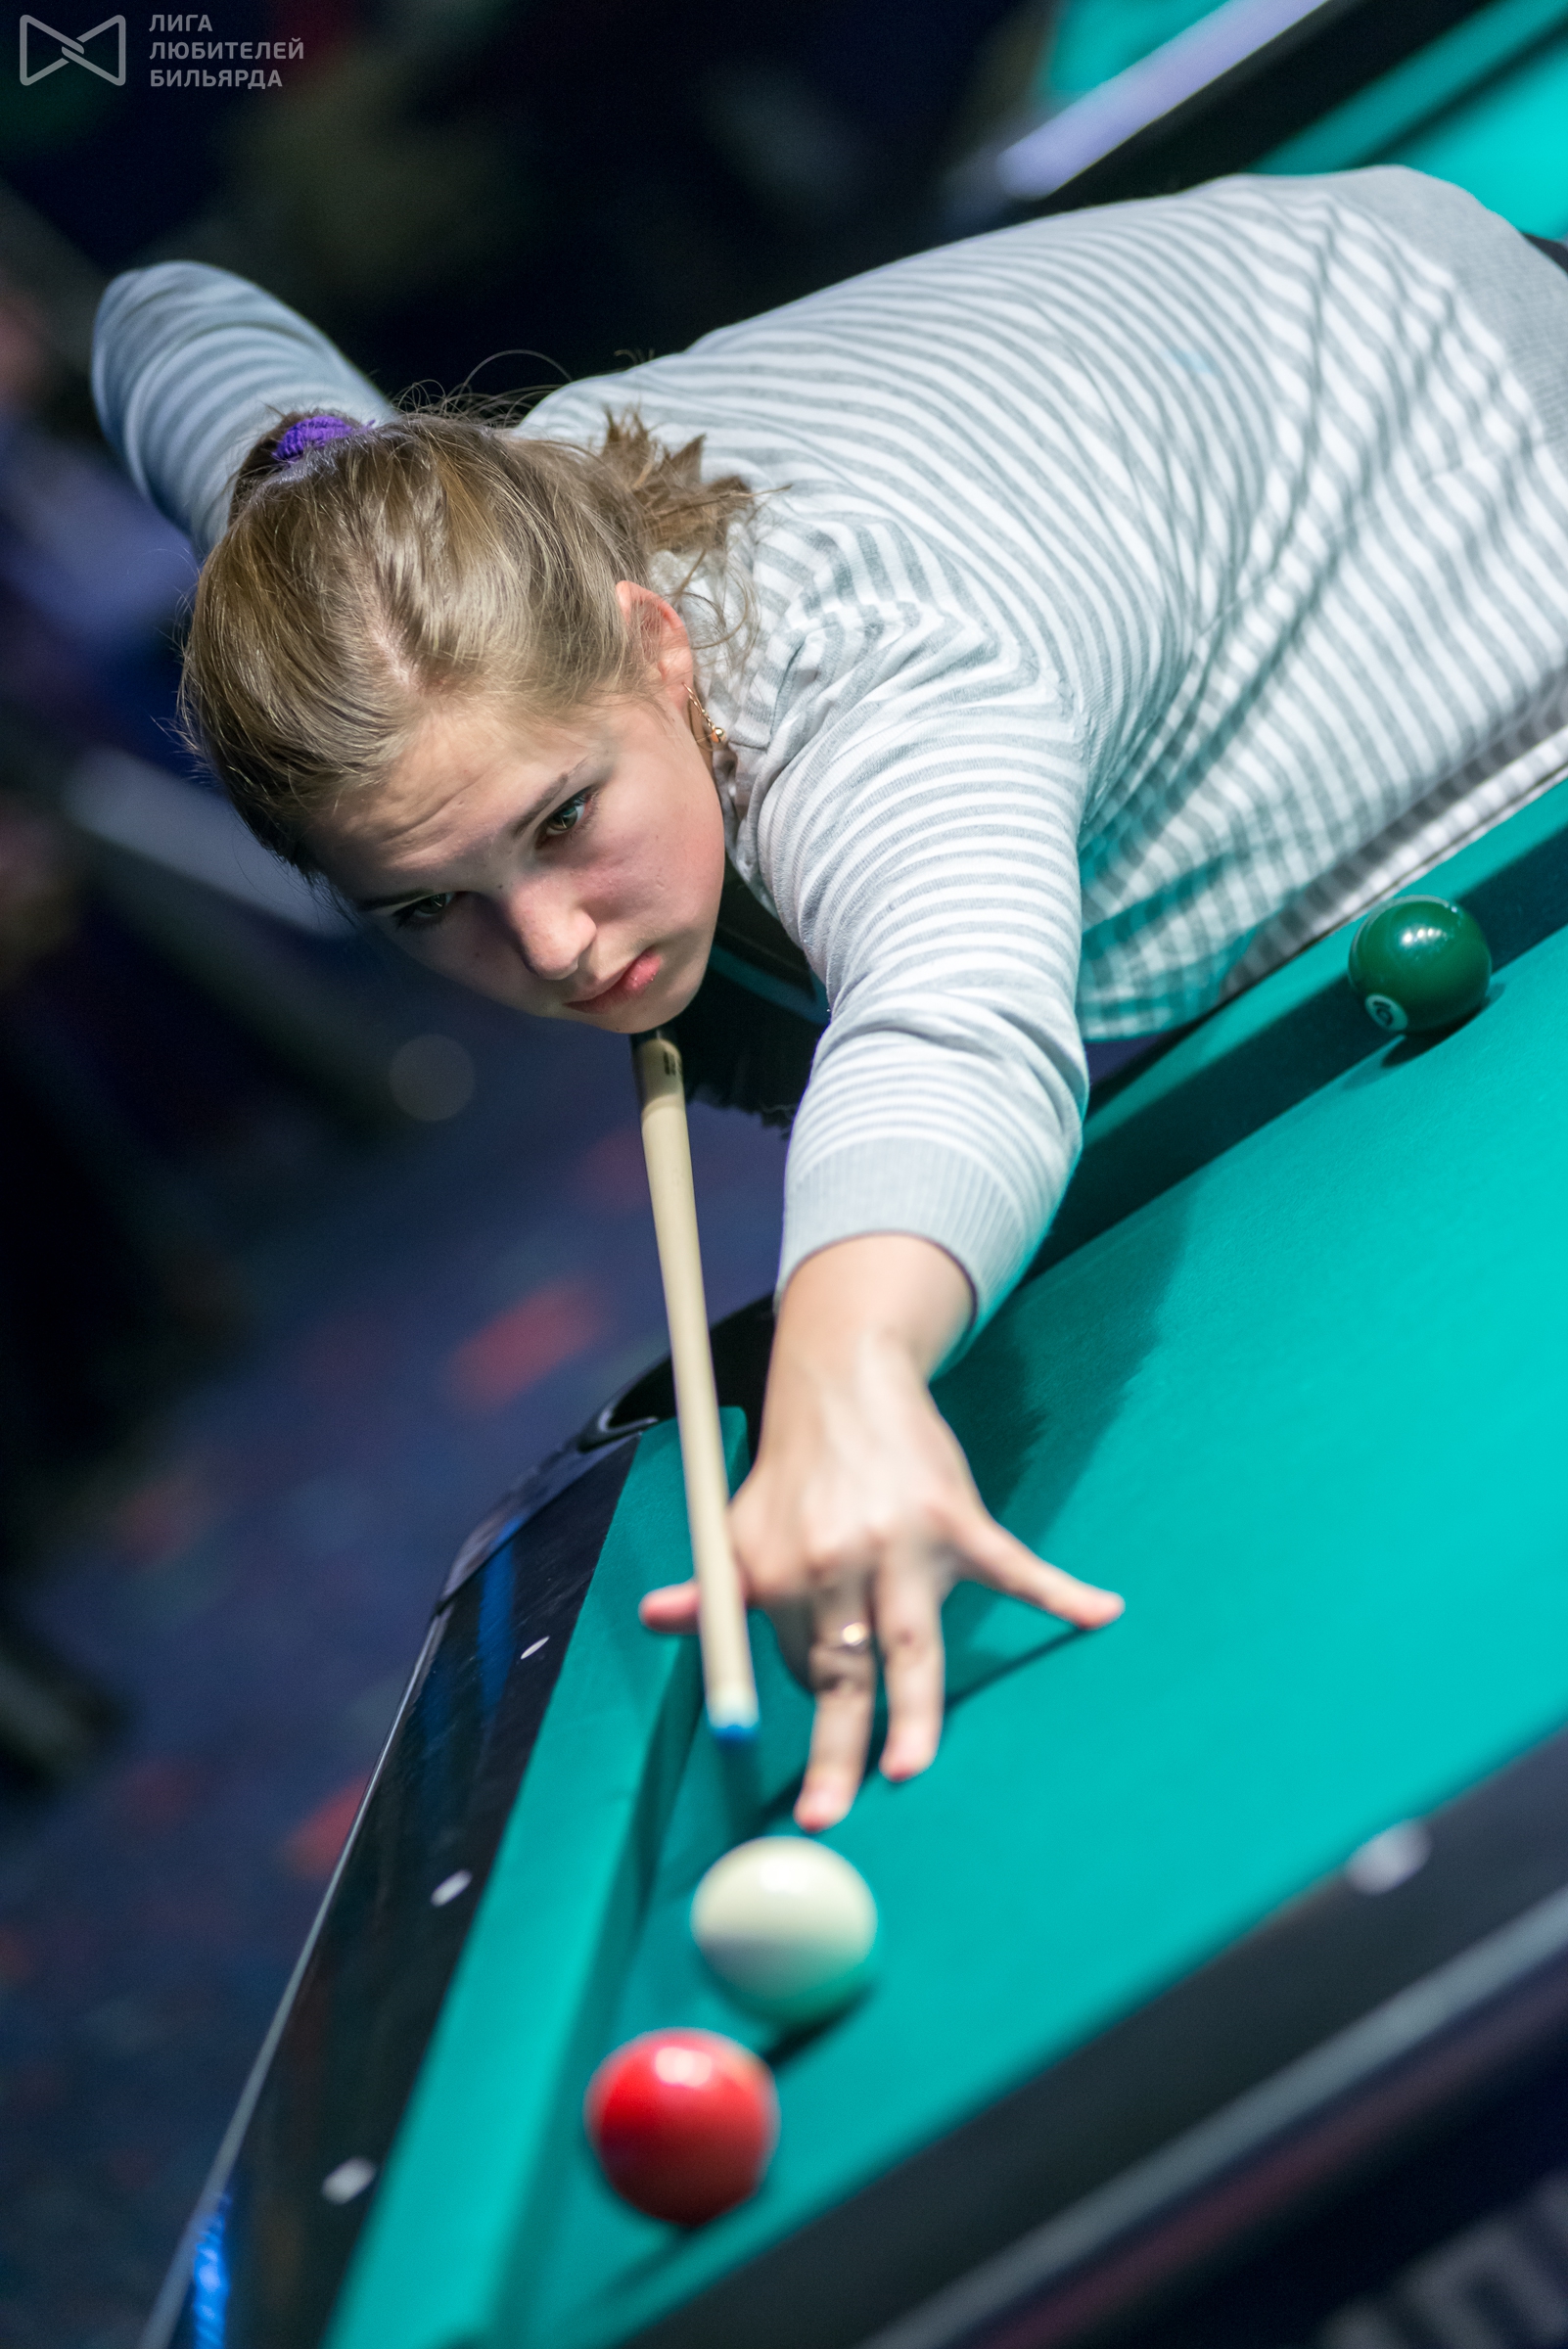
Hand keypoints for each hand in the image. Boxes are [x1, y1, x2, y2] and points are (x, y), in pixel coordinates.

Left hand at [639, 1235, 1122, 1829]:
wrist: (844, 1381)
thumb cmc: (797, 1474)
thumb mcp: (739, 1530)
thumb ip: (713, 1589)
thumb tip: (654, 1618)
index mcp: (781, 1574)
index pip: (799, 1670)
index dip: (820, 1696)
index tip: (827, 1742)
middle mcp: (836, 1563)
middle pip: (840, 1674)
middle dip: (834, 1750)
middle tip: (823, 1816)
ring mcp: (903, 1544)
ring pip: (911, 1646)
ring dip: (911, 1712)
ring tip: (909, 1768)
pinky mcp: (959, 1520)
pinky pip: (1014, 1567)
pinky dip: (1061, 1592)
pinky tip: (1099, 1613)